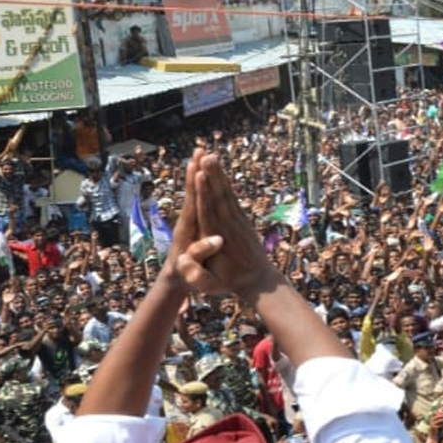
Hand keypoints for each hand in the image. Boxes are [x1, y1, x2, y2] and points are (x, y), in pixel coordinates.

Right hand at [175, 153, 277, 304]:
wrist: (258, 281)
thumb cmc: (228, 284)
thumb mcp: (210, 286)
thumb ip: (196, 275)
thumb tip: (183, 261)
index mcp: (217, 239)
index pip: (208, 213)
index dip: (204, 193)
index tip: (200, 176)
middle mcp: (228, 227)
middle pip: (217, 198)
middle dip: (211, 176)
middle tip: (204, 156)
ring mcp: (237, 222)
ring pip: (226, 194)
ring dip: (218, 175)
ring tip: (210, 155)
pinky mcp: (241, 220)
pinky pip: (231, 197)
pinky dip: (225, 183)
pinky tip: (220, 171)